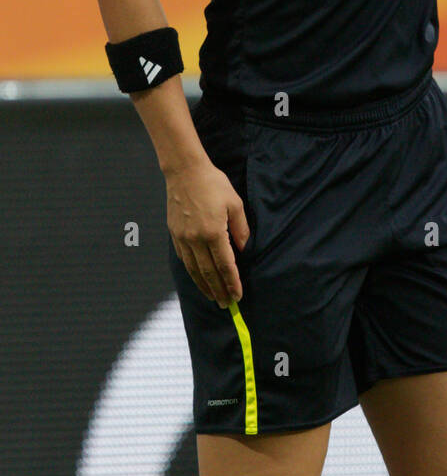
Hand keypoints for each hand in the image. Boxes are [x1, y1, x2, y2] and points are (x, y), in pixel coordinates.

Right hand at [166, 157, 249, 306]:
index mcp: (214, 232)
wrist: (184, 171)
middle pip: (208, 272)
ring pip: (194, 269)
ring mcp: (183, 238)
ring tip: (212, 297)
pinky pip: (184, 259)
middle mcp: (196, 239)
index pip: (225, 265)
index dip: (232, 282)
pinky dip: (191, 271)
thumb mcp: (234, 203)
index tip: (237, 295)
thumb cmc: (213, 184)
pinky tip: (197, 277)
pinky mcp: (174, 234)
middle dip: (218, 290)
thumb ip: (240, 228)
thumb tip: (244, 250)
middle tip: (226, 304)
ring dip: (203, 286)